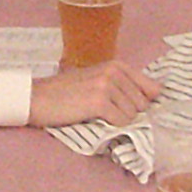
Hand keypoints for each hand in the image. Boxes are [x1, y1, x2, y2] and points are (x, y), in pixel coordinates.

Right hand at [29, 60, 160, 127]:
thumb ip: (123, 85)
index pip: (152, 88)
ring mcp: (107, 85)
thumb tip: (154, 98)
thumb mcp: (98, 80)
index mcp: (117, 65)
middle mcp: (115, 71)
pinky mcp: (99, 101)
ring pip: (133, 114)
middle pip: (143, 104)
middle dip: (129, 113)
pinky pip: (121, 121)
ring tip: (98, 115)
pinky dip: (112, 126)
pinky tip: (96, 120)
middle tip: (107, 113)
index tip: (135, 110)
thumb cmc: (66, 92)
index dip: (146, 103)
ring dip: (118, 120)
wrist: (37, 98)